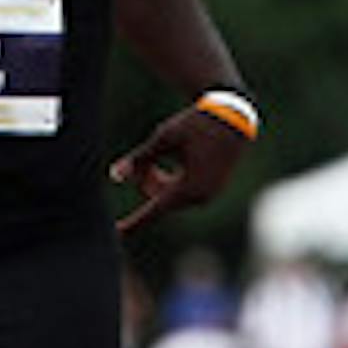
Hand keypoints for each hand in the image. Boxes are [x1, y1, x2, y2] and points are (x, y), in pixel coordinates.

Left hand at [109, 104, 250, 234]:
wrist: (233, 115)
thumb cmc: (196, 124)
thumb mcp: (163, 138)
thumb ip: (138, 159)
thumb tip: (114, 176)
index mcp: (187, 188)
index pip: (154, 210)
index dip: (135, 221)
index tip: (119, 232)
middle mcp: (200, 197)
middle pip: (160, 200)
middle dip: (147, 184)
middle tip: (141, 164)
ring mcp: (209, 194)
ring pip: (172, 197)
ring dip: (160, 182)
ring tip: (156, 161)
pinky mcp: (213, 189)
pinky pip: (186, 193)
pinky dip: (174, 182)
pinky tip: (173, 163)